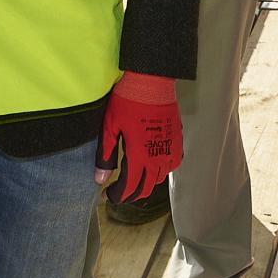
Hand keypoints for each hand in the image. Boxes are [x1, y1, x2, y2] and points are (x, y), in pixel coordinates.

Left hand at [98, 72, 183, 201]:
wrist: (151, 82)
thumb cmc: (127, 102)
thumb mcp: (110, 127)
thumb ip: (106, 156)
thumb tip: (100, 179)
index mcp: (139, 156)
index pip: (129, 188)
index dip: (117, 196)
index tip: (107, 195)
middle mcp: (157, 158)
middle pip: (145, 188)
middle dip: (130, 194)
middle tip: (118, 192)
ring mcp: (170, 150)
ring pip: (159, 179)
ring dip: (146, 183)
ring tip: (134, 179)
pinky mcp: (177, 141)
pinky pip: (172, 165)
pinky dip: (161, 170)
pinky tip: (152, 164)